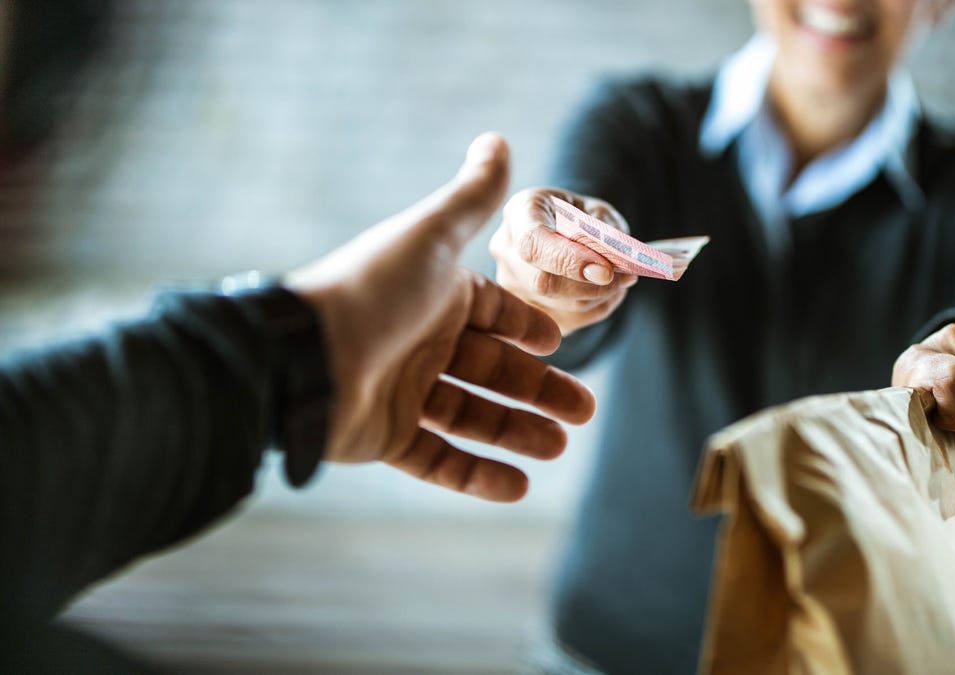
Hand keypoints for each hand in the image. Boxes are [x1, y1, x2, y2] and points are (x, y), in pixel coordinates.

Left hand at [286, 133, 595, 501]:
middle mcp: (420, 341)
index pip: (492, 313)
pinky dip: (477, 476)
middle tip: (584, 412)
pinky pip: (438, 460)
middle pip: (493, 370)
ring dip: (517, 433)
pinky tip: (518, 488)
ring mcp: (402, 391)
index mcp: (434, 295)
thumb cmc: (371, 291)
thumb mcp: (431, 238)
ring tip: (558, 447)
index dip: (526, 328)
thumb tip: (499, 140)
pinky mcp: (384, 438)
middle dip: (540, 390)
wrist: (302, 357)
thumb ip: (471, 197)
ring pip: (472, 416)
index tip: (559, 345)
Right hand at [489, 188, 637, 335]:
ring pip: (558, 307)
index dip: (569, 261)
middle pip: (543, 283)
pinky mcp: (524, 311)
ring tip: (622, 281)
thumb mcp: (596, 209)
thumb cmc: (578, 214)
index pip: (533, 244)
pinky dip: (594, 310)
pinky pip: (564, 323)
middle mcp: (505, 250)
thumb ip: (604, 230)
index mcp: (520, 212)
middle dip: (593, 286)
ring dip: (599, 298)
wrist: (562, 225)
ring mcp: (510, 284)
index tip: (606, 271)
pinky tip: (607, 293)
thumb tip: (615, 260)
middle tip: (628, 276)